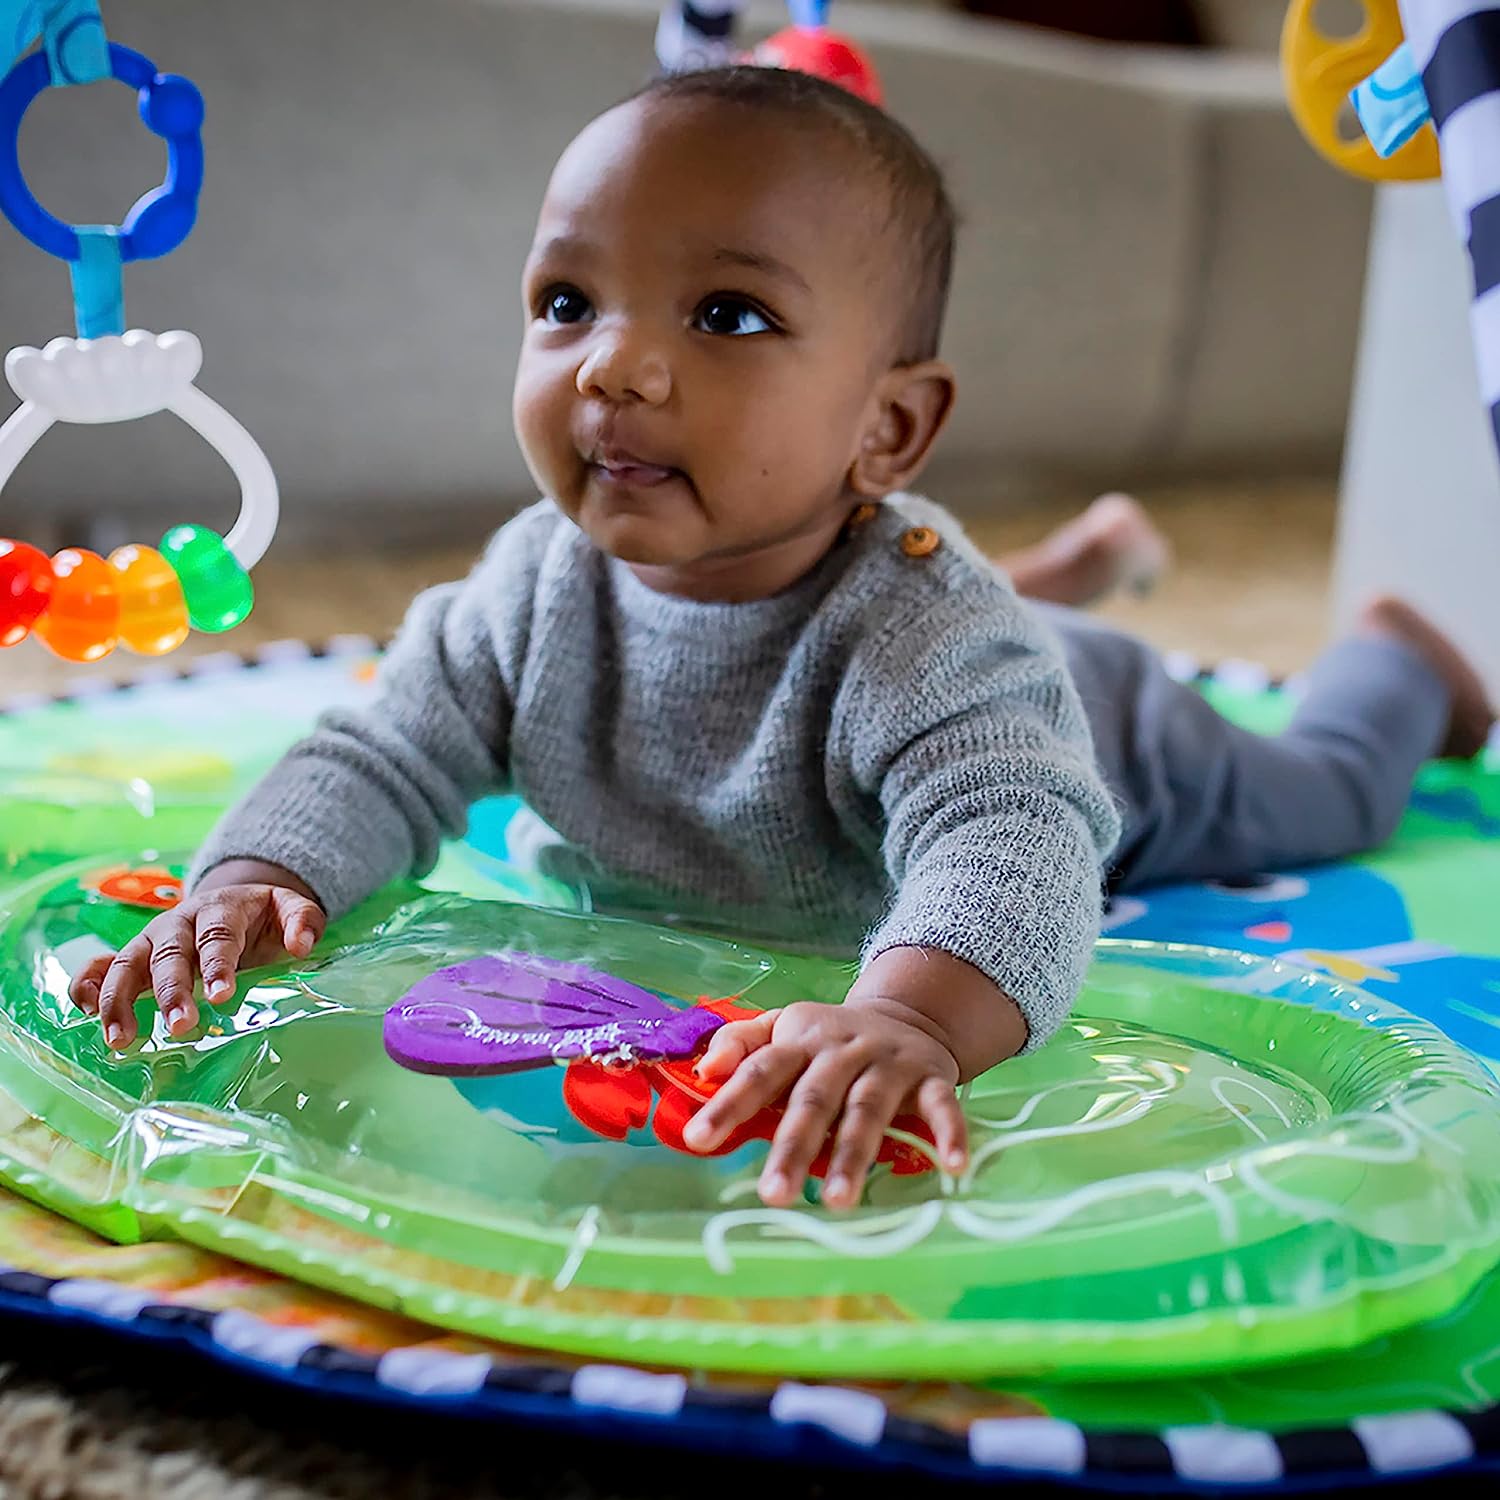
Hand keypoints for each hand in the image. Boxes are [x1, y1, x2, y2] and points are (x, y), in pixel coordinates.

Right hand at [69, 875, 325, 1049]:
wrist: (232, 902)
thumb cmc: (262, 916)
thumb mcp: (289, 908)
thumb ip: (303, 920)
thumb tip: (301, 945)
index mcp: (218, 910)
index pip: (216, 937)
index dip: (217, 965)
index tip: (221, 996)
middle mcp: (177, 924)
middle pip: (168, 953)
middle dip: (171, 990)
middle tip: (180, 1025)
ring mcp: (150, 940)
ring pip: (126, 964)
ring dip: (119, 1000)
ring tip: (121, 1039)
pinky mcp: (132, 957)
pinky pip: (100, 966)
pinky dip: (87, 985)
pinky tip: (85, 1013)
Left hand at [682, 995, 965, 1211]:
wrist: (908, 1014)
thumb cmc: (830, 1038)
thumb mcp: (781, 1027)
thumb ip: (740, 1042)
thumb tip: (703, 1071)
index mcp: (800, 1041)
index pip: (760, 1071)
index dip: (728, 1103)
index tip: (698, 1140)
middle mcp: (843, 1051)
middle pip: (814, 1099)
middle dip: (792, 1147)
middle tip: (773, 1194)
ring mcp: (888, 1064)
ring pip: (869, 1109)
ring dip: (854, 1154)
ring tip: (838, 1201)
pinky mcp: (931, 1076)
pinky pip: (942, 1105)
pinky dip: (949, 1133)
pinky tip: (951, 1167)